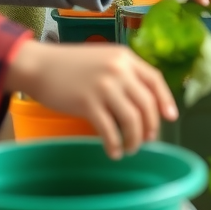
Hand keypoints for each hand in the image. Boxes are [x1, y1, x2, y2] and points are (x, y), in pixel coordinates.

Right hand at [5, 40, 177, 158]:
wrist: (40, 65)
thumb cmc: (70, 65)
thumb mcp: (103, 59)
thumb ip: (123, 73)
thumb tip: (142, 102)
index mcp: (125, 57)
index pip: (155, 79)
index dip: (166, 100)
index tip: (170, 117)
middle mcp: (119, 70)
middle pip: (147, 103)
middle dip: (150, 126)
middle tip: (146, 139)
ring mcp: (104, 87)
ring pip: (132, 119)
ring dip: (134, 139)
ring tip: (130, 148)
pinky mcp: (88, 103)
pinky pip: (109, 130)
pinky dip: (114, 145)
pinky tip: (113, 152)